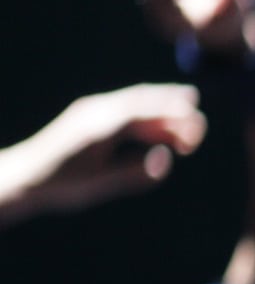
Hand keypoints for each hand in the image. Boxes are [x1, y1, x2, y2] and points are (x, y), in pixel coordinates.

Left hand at [0, 85, 206, 224]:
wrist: (26, 176)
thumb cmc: (60, 183)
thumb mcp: (99, 182)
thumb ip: (132, 172)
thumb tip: (163, 160)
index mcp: (97, 126)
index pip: (140, 110)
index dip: (170, 112)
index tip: (195, 119)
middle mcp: (96, 112)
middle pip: (142, 101)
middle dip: (173, 109)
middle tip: (198, 124)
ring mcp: (94, 113)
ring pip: (137, 108)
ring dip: (164, 118)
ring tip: (187, 137)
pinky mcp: (94, 120)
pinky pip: (128, 115)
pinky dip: (149, 123)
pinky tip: (163, 137)